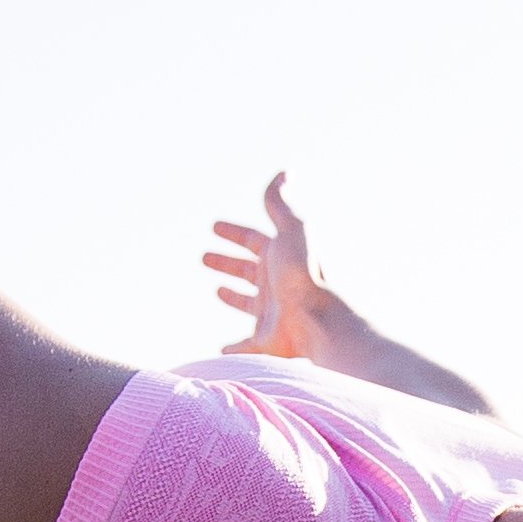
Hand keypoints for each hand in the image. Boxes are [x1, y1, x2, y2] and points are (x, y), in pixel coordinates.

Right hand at [205, 173, 343, 358]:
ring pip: (246, 303)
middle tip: (204, 256)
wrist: (318, 319)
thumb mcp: (293, 229)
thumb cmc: (305, 272)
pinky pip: (246, 347)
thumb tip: (285, 171)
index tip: (213, 226)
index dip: (233, 232)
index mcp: (279, 257)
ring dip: (232, 296)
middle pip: (246, 270)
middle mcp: (275, 284)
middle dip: (226, 261)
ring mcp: (271, 313)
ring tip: (218, 290)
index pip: (252, 240)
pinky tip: (222, 350)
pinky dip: (233, 349)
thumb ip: (281, 203)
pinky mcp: (266, 341)